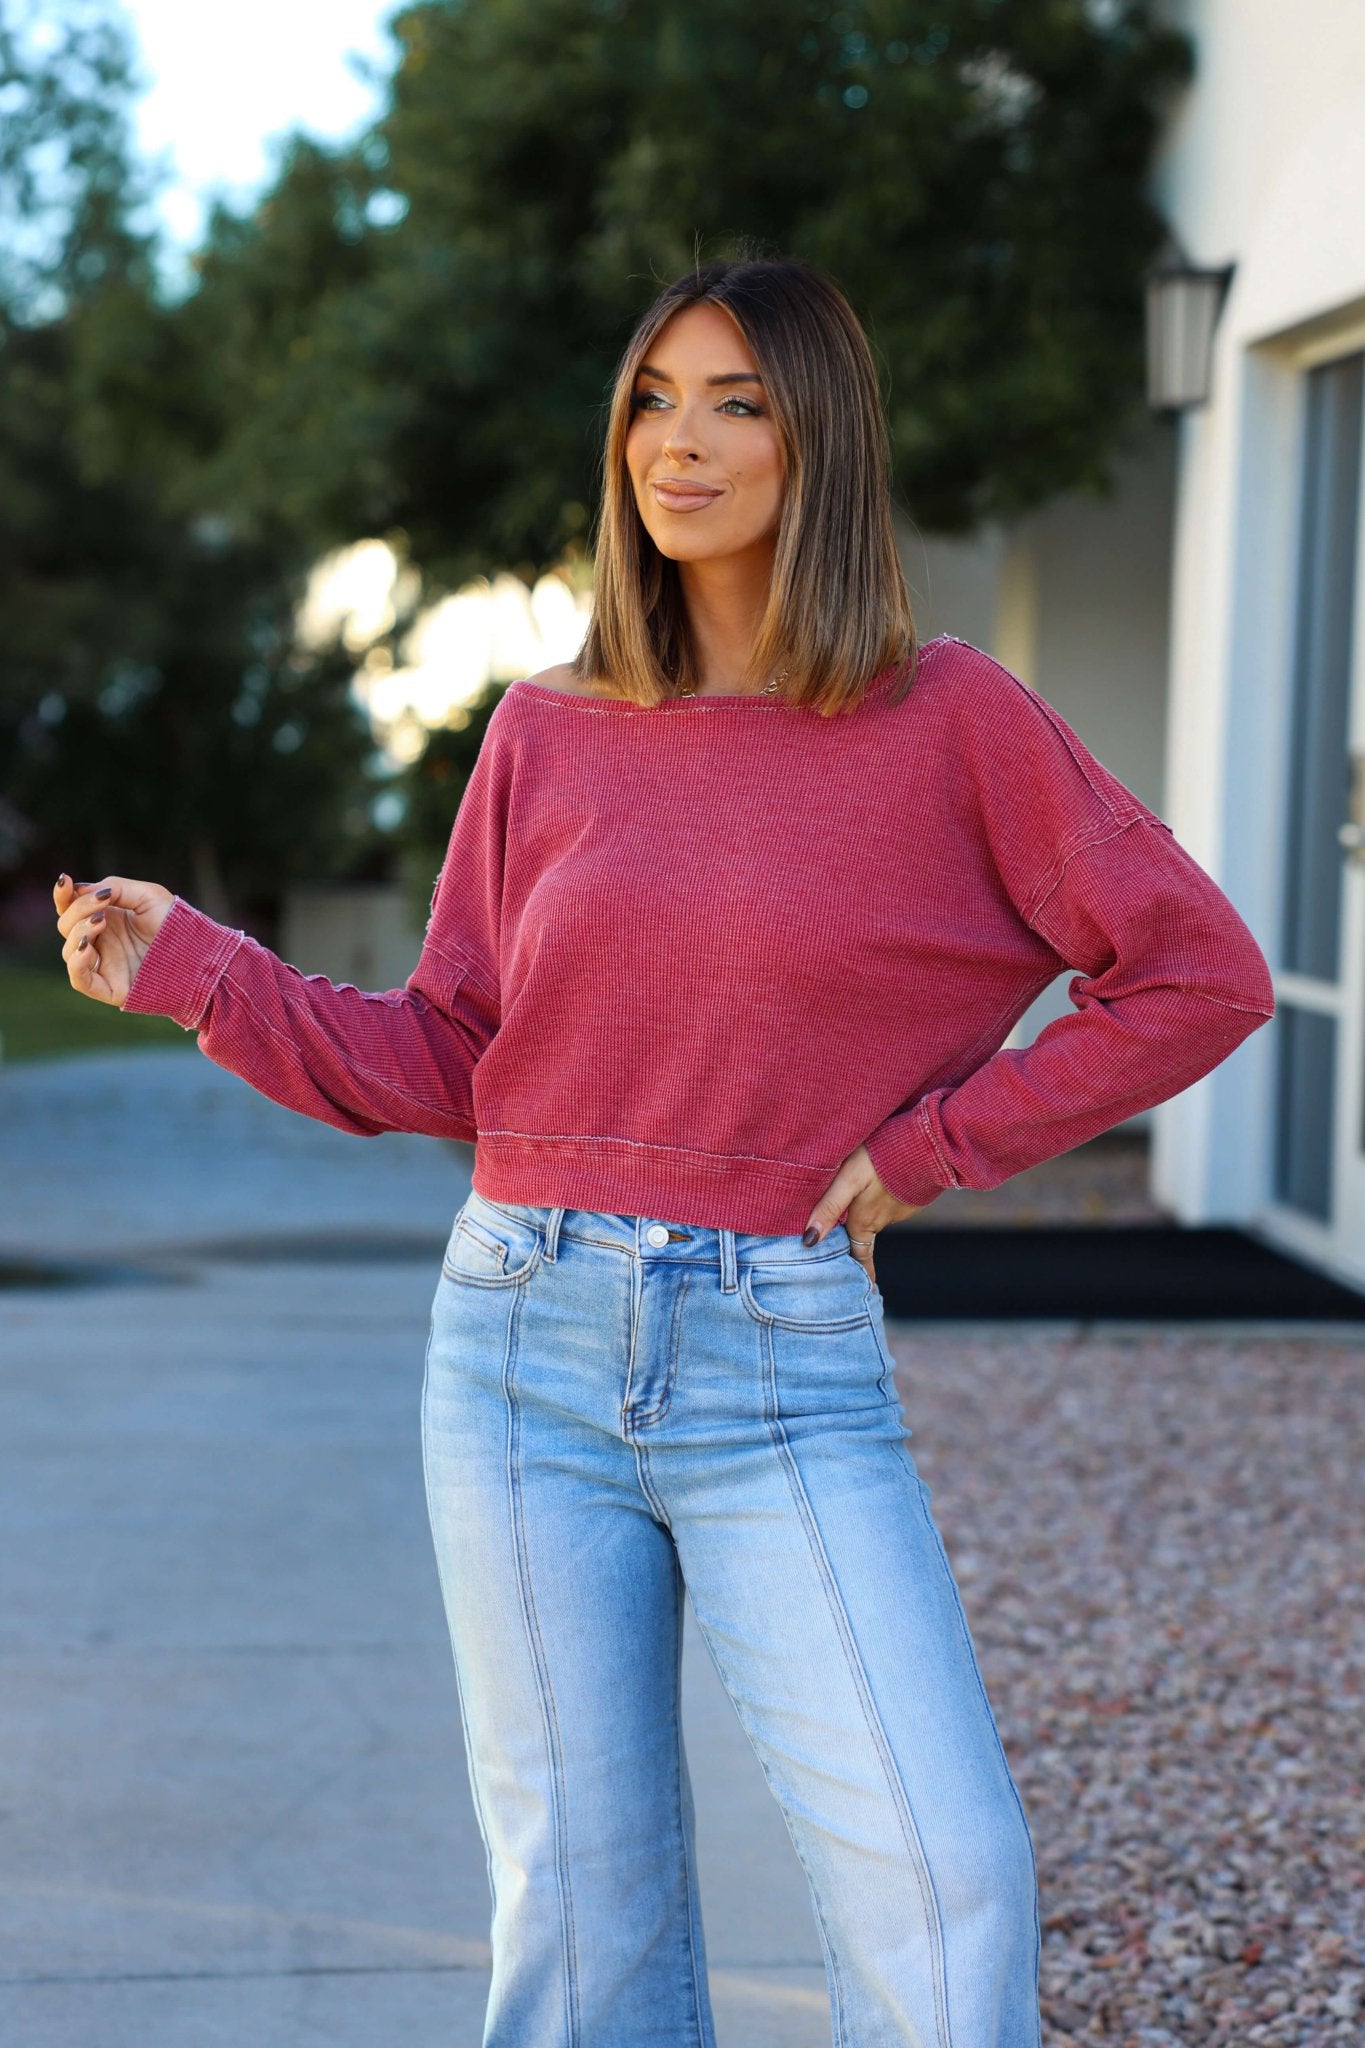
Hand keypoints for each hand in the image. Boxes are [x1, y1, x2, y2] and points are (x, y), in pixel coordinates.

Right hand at [54, 873, 174, 1008]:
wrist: (200, 955)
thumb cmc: (177, 925)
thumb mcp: (148, 896)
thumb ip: (116, 887)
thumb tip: (82, 889)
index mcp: (107, 919)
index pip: (72, 908)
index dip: (63, 895)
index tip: (66, 880)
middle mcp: (102, 942)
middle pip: (67, 926)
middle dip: (77, 910)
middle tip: (101, 904)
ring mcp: (104, 965)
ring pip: (70, 951)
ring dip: (78, 932)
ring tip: (99, 922)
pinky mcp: (109, 988)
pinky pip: (79, 979)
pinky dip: (77, 961)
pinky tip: (88, 946)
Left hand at [802, 1143, 923, 1284]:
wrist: (929, 1143)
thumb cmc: (883, 1157)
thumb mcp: (849, 1180)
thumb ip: (829, 1207)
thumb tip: (808, 1241)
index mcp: (865, 1221)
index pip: (859, 1256)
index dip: (860, 1272)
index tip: (865, 1293)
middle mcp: (884, 1220)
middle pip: (865, 1233)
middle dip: (858, 1239)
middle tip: (850, 1245)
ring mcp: (902, 1208)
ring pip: (879, 1212)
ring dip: (871, 1206)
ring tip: (862, 1191)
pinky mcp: (913, 1193)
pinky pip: (894, 1197)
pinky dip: (887, 1191)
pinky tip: (884, 1176)